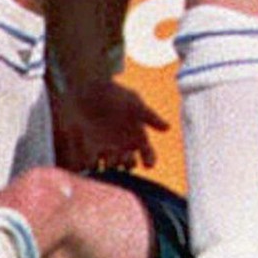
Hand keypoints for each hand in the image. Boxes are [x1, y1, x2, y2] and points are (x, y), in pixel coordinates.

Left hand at [53, 79, 170, 172]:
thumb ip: (150, 117)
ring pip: (110, 167)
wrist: (91, 90)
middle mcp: (124, 148)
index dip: (149, 160)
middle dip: (128, 164)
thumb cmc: (116, 95)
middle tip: (127, 158)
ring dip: (110, 166)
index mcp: (138, 138)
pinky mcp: (89, 150)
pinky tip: (92, 158)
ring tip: (109, 159)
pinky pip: (91, 164)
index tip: (148, 163)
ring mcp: (106, 151)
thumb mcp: (136, 104)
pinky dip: (92, 164)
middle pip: (129, 164)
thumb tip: (167, 128)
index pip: (148, 155)